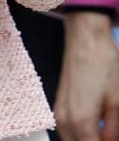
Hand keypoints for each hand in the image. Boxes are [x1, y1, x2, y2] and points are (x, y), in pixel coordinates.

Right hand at [55, 12, 118, 140]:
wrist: (86, 39)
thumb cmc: (102, 64)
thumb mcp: (118, 103)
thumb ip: (114, 132)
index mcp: (81, 122)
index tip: (112, 140)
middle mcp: (65, 120)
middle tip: (110, 137)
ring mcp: (59, 113)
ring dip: (88, 140)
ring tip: (104, 134)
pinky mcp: (59, 106)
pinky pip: (68, 133)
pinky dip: (81, 137)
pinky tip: (95, 132)